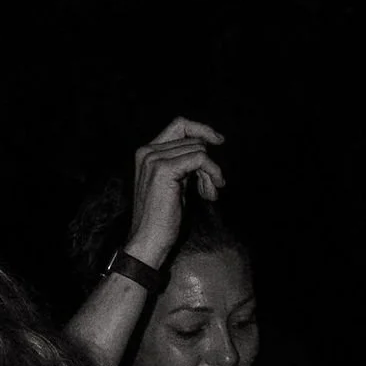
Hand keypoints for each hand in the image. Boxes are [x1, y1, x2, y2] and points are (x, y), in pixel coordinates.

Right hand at [128, 116, 224, 265]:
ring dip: (211, 173)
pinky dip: (212, 173)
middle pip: (194, 140)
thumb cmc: (163, 218)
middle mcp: (148, 151)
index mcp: (147, 152)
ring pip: (200, 150)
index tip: (219, 141)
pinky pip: (200, 159)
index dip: (202, 129)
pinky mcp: (164, 169)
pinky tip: (211, 193)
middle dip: (208, 164)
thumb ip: (183, 162)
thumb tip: (207, 146)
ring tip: (209, 193)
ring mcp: (154, 159)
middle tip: (212, 187)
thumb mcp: (175, 182)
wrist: (149, 240)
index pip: (179, 124)